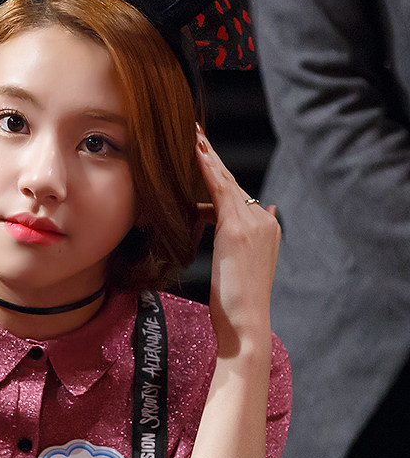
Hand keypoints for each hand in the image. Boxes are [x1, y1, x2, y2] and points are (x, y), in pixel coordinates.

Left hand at [195, 124, 280, 357]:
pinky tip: (193, 151)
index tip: (204, 155)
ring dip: (207, 156)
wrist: (246, 325)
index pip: (238, 194)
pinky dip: (206, 167)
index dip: (220, 173)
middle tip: (195, 132)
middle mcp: (265, 220)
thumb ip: (240, 238)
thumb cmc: (235, 304)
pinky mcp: (237, 228)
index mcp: (266, 228)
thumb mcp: (240, 265)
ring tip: (190, 134)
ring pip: (225, 181)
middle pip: (232, 182)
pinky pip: (219, 189)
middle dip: (212, 157)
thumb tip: (244, 215)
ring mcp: (254, 222)